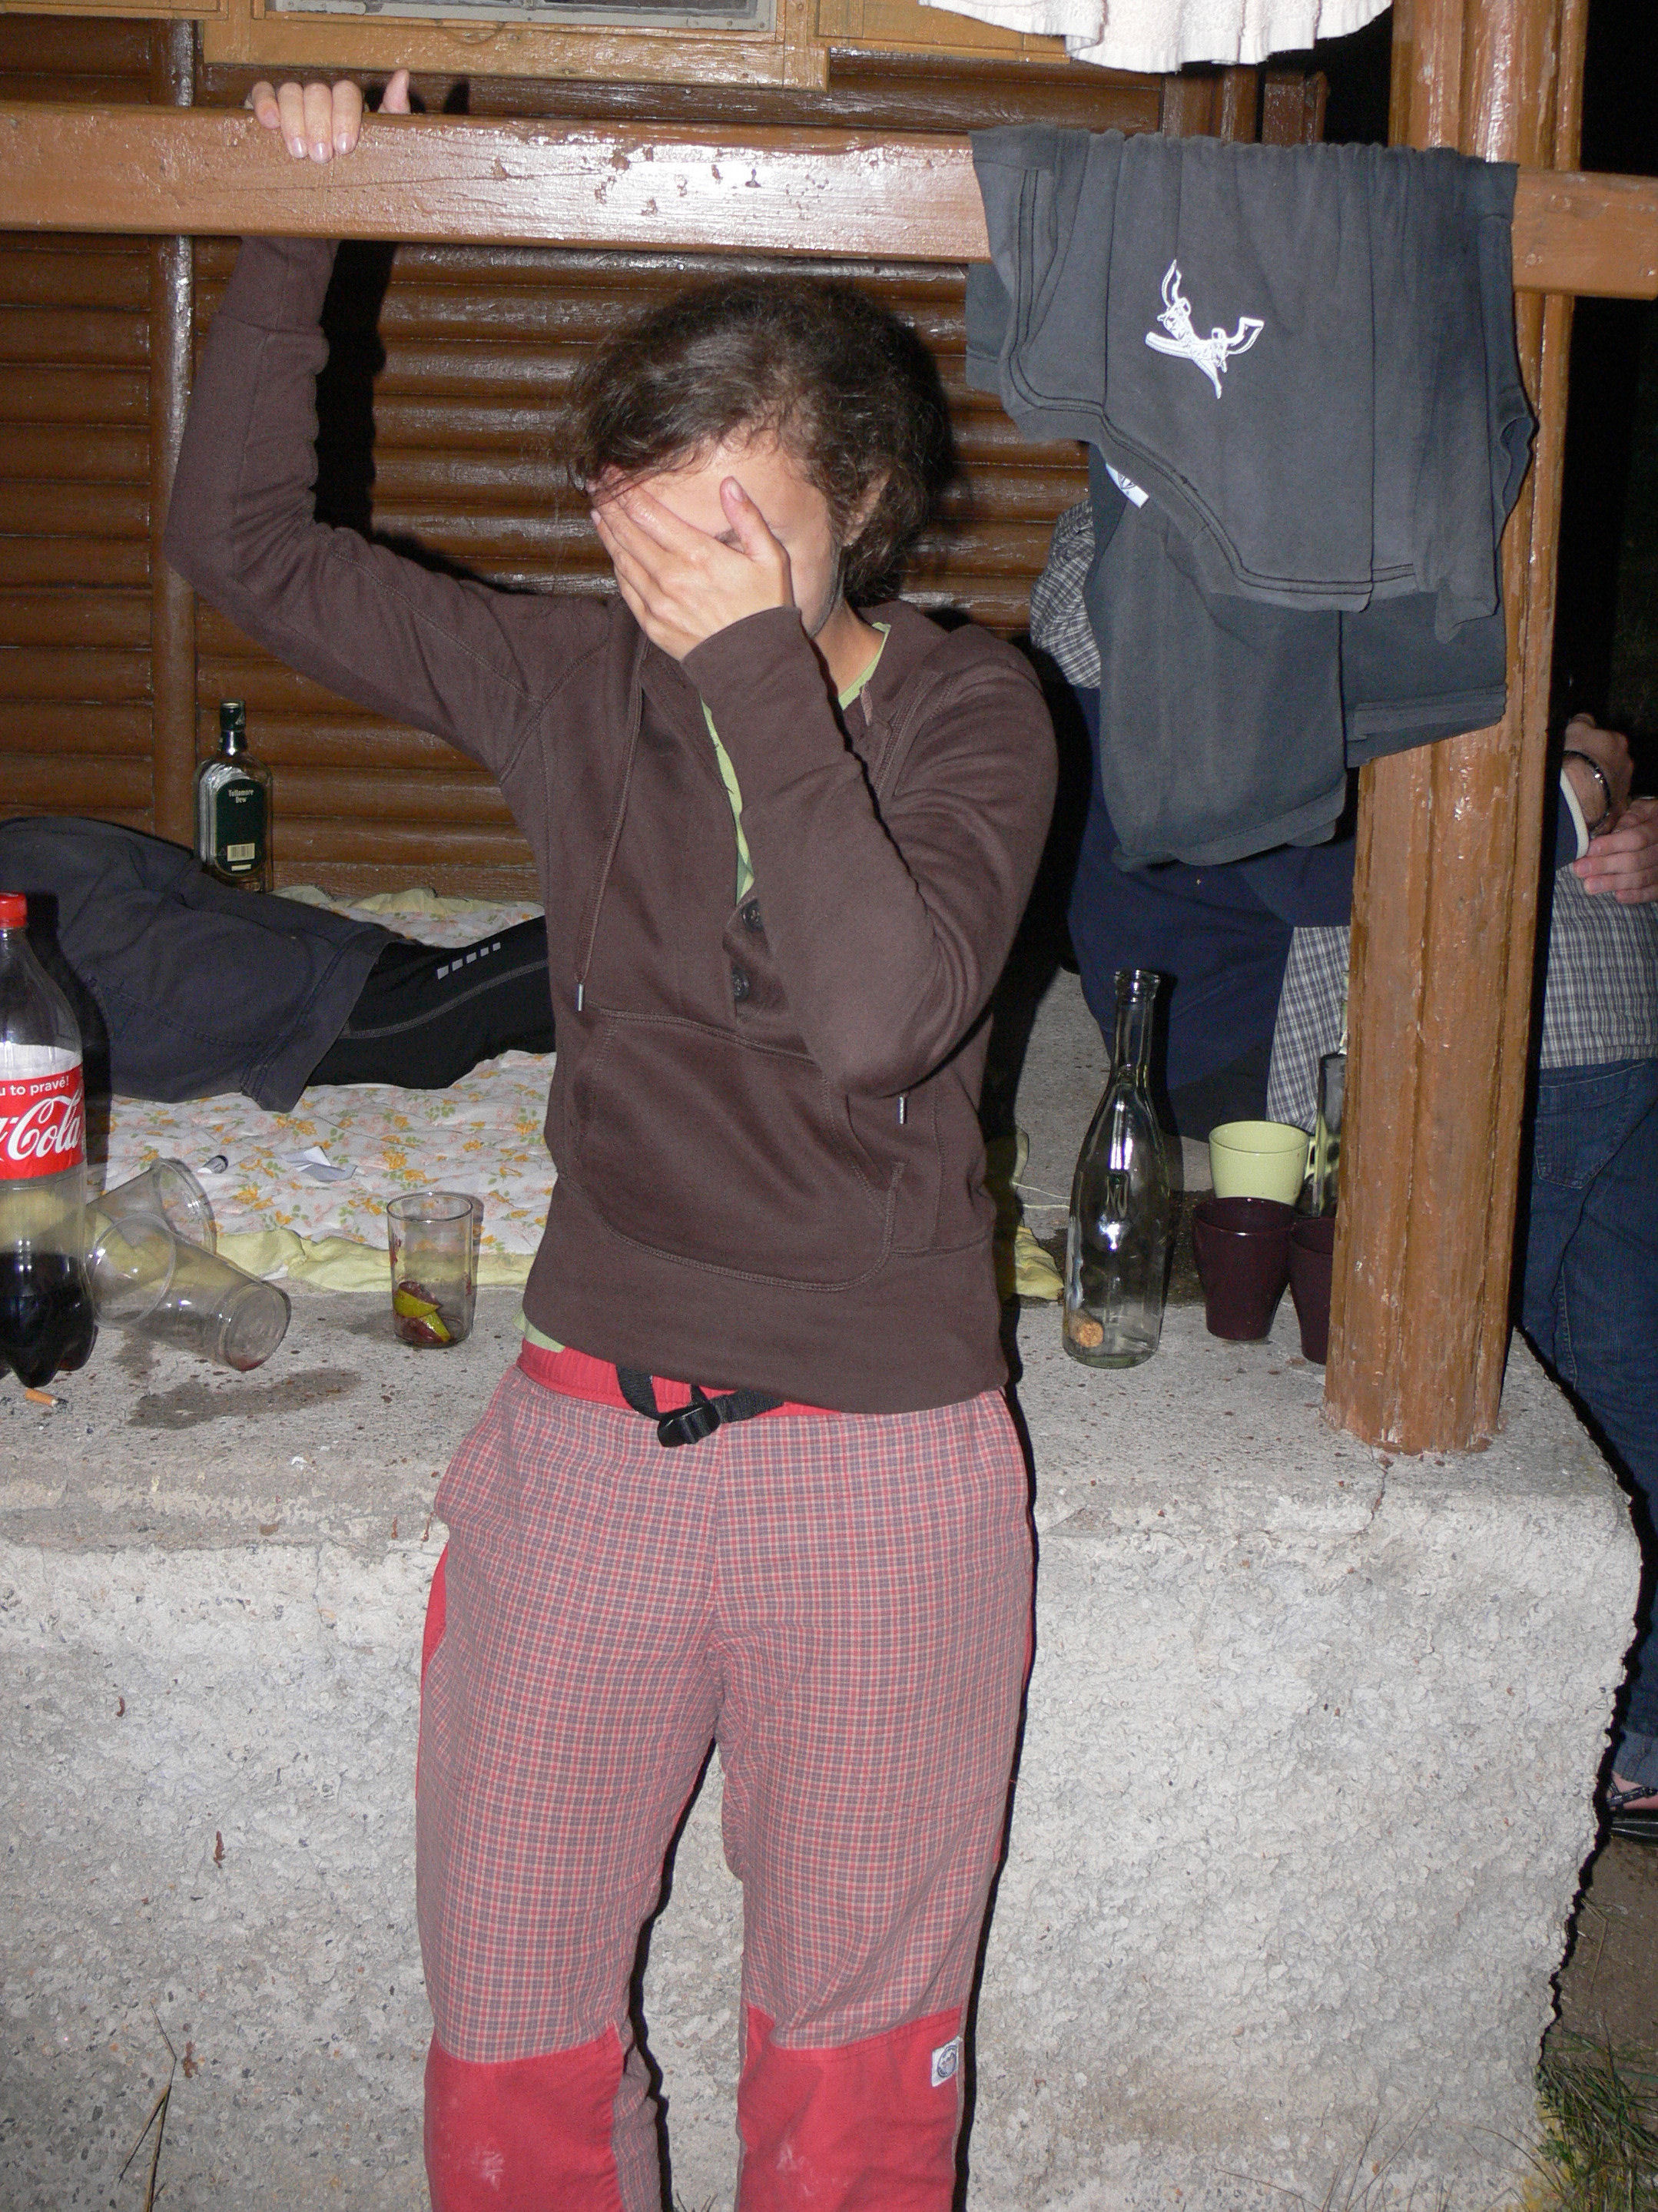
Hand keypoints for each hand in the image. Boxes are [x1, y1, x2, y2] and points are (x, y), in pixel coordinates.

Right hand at [246, 68, 409, 162]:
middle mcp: (320, 97)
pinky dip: (263, 102)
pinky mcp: (268, 109)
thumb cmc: (363, 167)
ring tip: (299, 152)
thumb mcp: (386, 143)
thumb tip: (402, 76)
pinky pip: (261, 93)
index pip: (345, 92)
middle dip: (318, 123)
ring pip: (290, 91)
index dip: (344, 115)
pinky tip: (270, 123)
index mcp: (347, 102)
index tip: (344, 146)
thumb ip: (395, 111)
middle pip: (316, 91)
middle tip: (321, 156)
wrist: (336, 200)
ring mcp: (293, 101)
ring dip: (294, 119)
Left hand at [590, 476, 793, 661]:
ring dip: (607, 533)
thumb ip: (748, 518)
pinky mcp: (652, 624)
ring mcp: (657, 602)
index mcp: (697, 554)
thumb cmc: (765, 608)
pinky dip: (617, 566)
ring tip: (598, 512)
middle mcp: (670, 576)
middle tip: (596, 483)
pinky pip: (627, 589)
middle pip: (627, 531)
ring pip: (622, 559)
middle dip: (609, 503)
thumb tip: (728, 484)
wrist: (754, 666)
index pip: (647, 512)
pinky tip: (615, 552)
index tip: (610, 470)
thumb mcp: (771, 559)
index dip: (625, 488)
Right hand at [1561, 713, 1633, 833]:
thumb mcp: (1574, 729)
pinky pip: (1608, 804)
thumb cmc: (1576, 757)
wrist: (1578, 793)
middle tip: (1581, 770)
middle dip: (1601, 765)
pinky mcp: (1618, 808)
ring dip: (1600, 785)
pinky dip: (1600, 805)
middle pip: (1613, 762)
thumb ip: (1583, 721)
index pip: (1609, 739)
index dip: (1594, 745)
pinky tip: (1587, 806)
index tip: (1582, 750)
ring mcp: (1624, 786)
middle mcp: (1626, 763)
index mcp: (1618, 741)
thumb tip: (1585, 719)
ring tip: (1581, 790)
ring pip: (1612, 783)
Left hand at [1574, 794, 1657, 903]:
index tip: (1590, 850)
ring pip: (1641, 878)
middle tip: (1581, 869)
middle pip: (1635, 861)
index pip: (1635, 839)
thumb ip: (1627, 820)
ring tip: (1590, 885)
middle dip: (1605, 866)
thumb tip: (1608, 833)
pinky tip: (1618, 896)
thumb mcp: (1640, 811)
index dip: (1612, 845)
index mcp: (1656, 827)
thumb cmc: (1646, 819)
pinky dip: (1636, 895)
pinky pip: (1652, 892)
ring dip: (1614, 883)